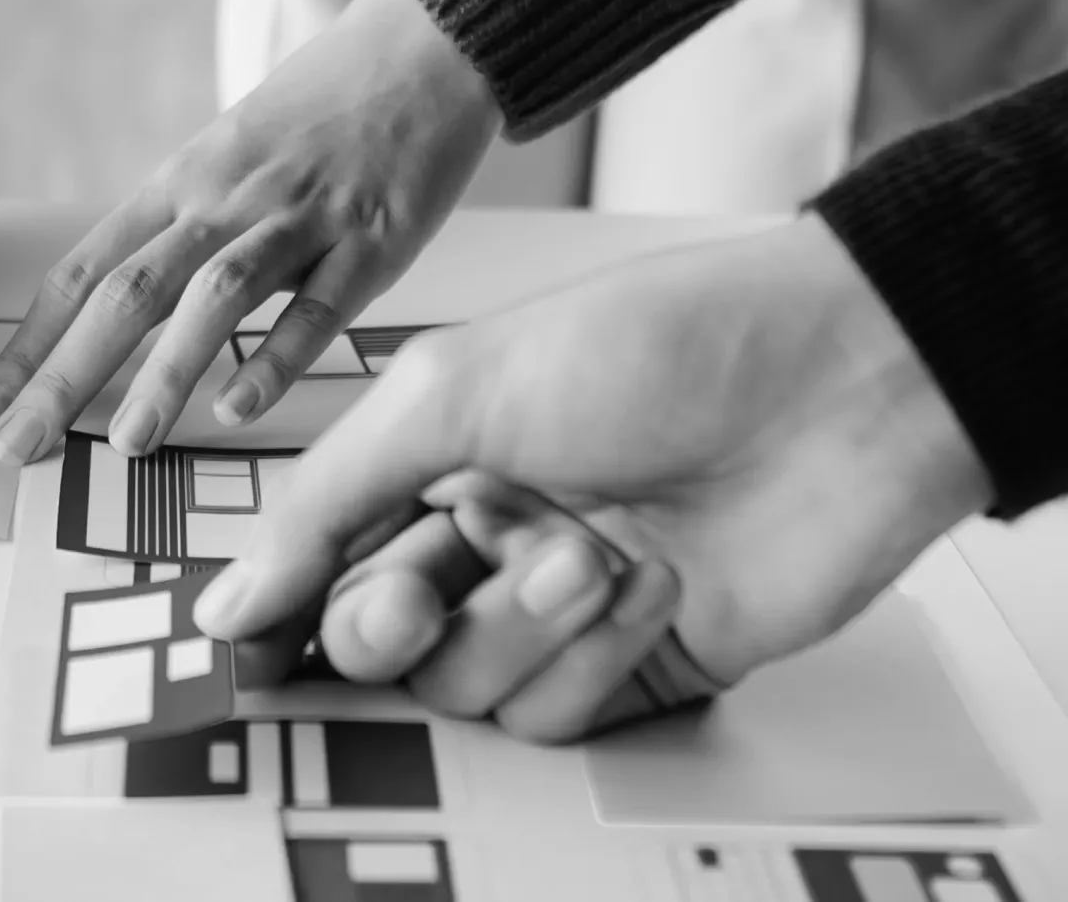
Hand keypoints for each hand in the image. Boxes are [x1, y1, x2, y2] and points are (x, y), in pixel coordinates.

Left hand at [0, 0, 501, 461]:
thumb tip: (116, 308)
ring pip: (214, 296)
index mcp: (178, 185)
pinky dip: (277, 356)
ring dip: (165, 372)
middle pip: (127, 292)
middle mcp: (223, 201)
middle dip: (64, 375)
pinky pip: (317, 304)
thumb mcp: (227, 158)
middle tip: (17, 447)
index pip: (82, 272)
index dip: (28, 348)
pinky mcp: (370, 237)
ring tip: (126, 444)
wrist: (422, 45)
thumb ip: (179, 230)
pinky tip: (239, 406)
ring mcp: (296, 219)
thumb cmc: (321, 112)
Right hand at [192, 218, 995, 741]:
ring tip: (591, 554)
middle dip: (388, 625)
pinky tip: (650, 582)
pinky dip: (593, 658)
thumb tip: (225, 602)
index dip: (283, 606)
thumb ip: (324, 502)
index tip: (247, 646)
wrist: (842, 383)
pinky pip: (556, 719)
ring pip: (464, 692)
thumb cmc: (660, 348)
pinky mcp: (638, 669)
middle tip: (421, 593)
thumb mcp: (452, 393)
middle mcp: (486, 540)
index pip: (318, 561)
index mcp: (431, 461)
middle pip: (373, 645)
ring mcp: (561, 611)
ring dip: (517, 628)